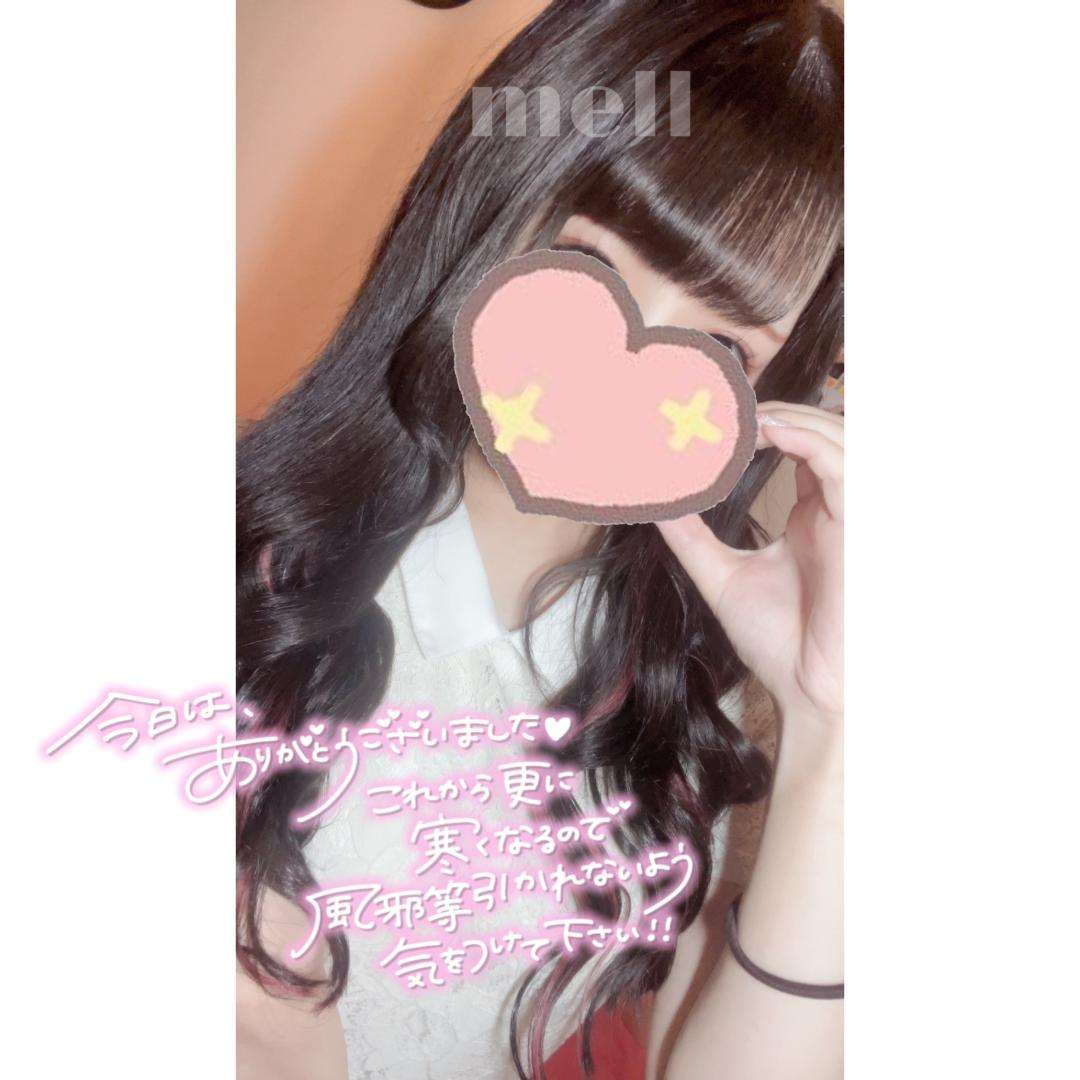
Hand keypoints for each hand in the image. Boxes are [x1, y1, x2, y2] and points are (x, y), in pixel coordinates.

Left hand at [657, 402, 842, 741]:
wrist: (807, 690)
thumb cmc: (780, 641)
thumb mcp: (722, 577)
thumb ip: (692, 539)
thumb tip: (655, 508)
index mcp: (812, 513)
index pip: (797, 446)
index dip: (761, 424)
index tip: (709, 419)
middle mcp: (836, 506)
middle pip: (820, 430)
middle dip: (774, 410)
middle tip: (720, 408)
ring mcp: (852, 514)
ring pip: (839, 436)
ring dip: (790, 416)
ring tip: (741, 416)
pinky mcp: (861, 526)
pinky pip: (844, 465)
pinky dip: (807, 438)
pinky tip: (765, 431)